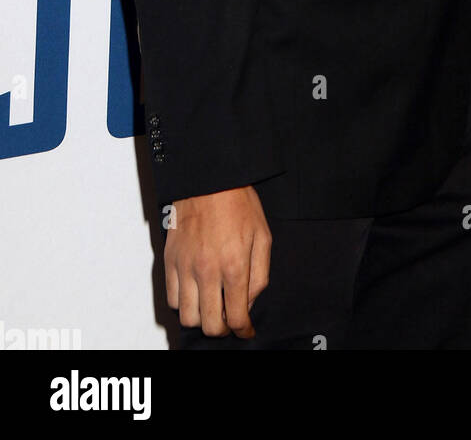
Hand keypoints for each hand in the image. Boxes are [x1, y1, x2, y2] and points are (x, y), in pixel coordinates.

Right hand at [164, 185, 271, 337]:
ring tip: (211, 308)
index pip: (236, 317)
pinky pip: (172, 299)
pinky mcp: (170, 261)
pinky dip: (184, 304)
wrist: (210, 179)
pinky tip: (196, 294)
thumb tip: (249, 302)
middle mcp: (207, 271)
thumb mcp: (263, 236)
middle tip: (229, 320)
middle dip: (222, 329)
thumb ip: (259, 275)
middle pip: (210, 325)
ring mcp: (185, 267)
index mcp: (234, 266)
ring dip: (201, 319)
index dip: (243, 330)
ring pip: (188, 317)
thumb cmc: (238, 204)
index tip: (246, 330)